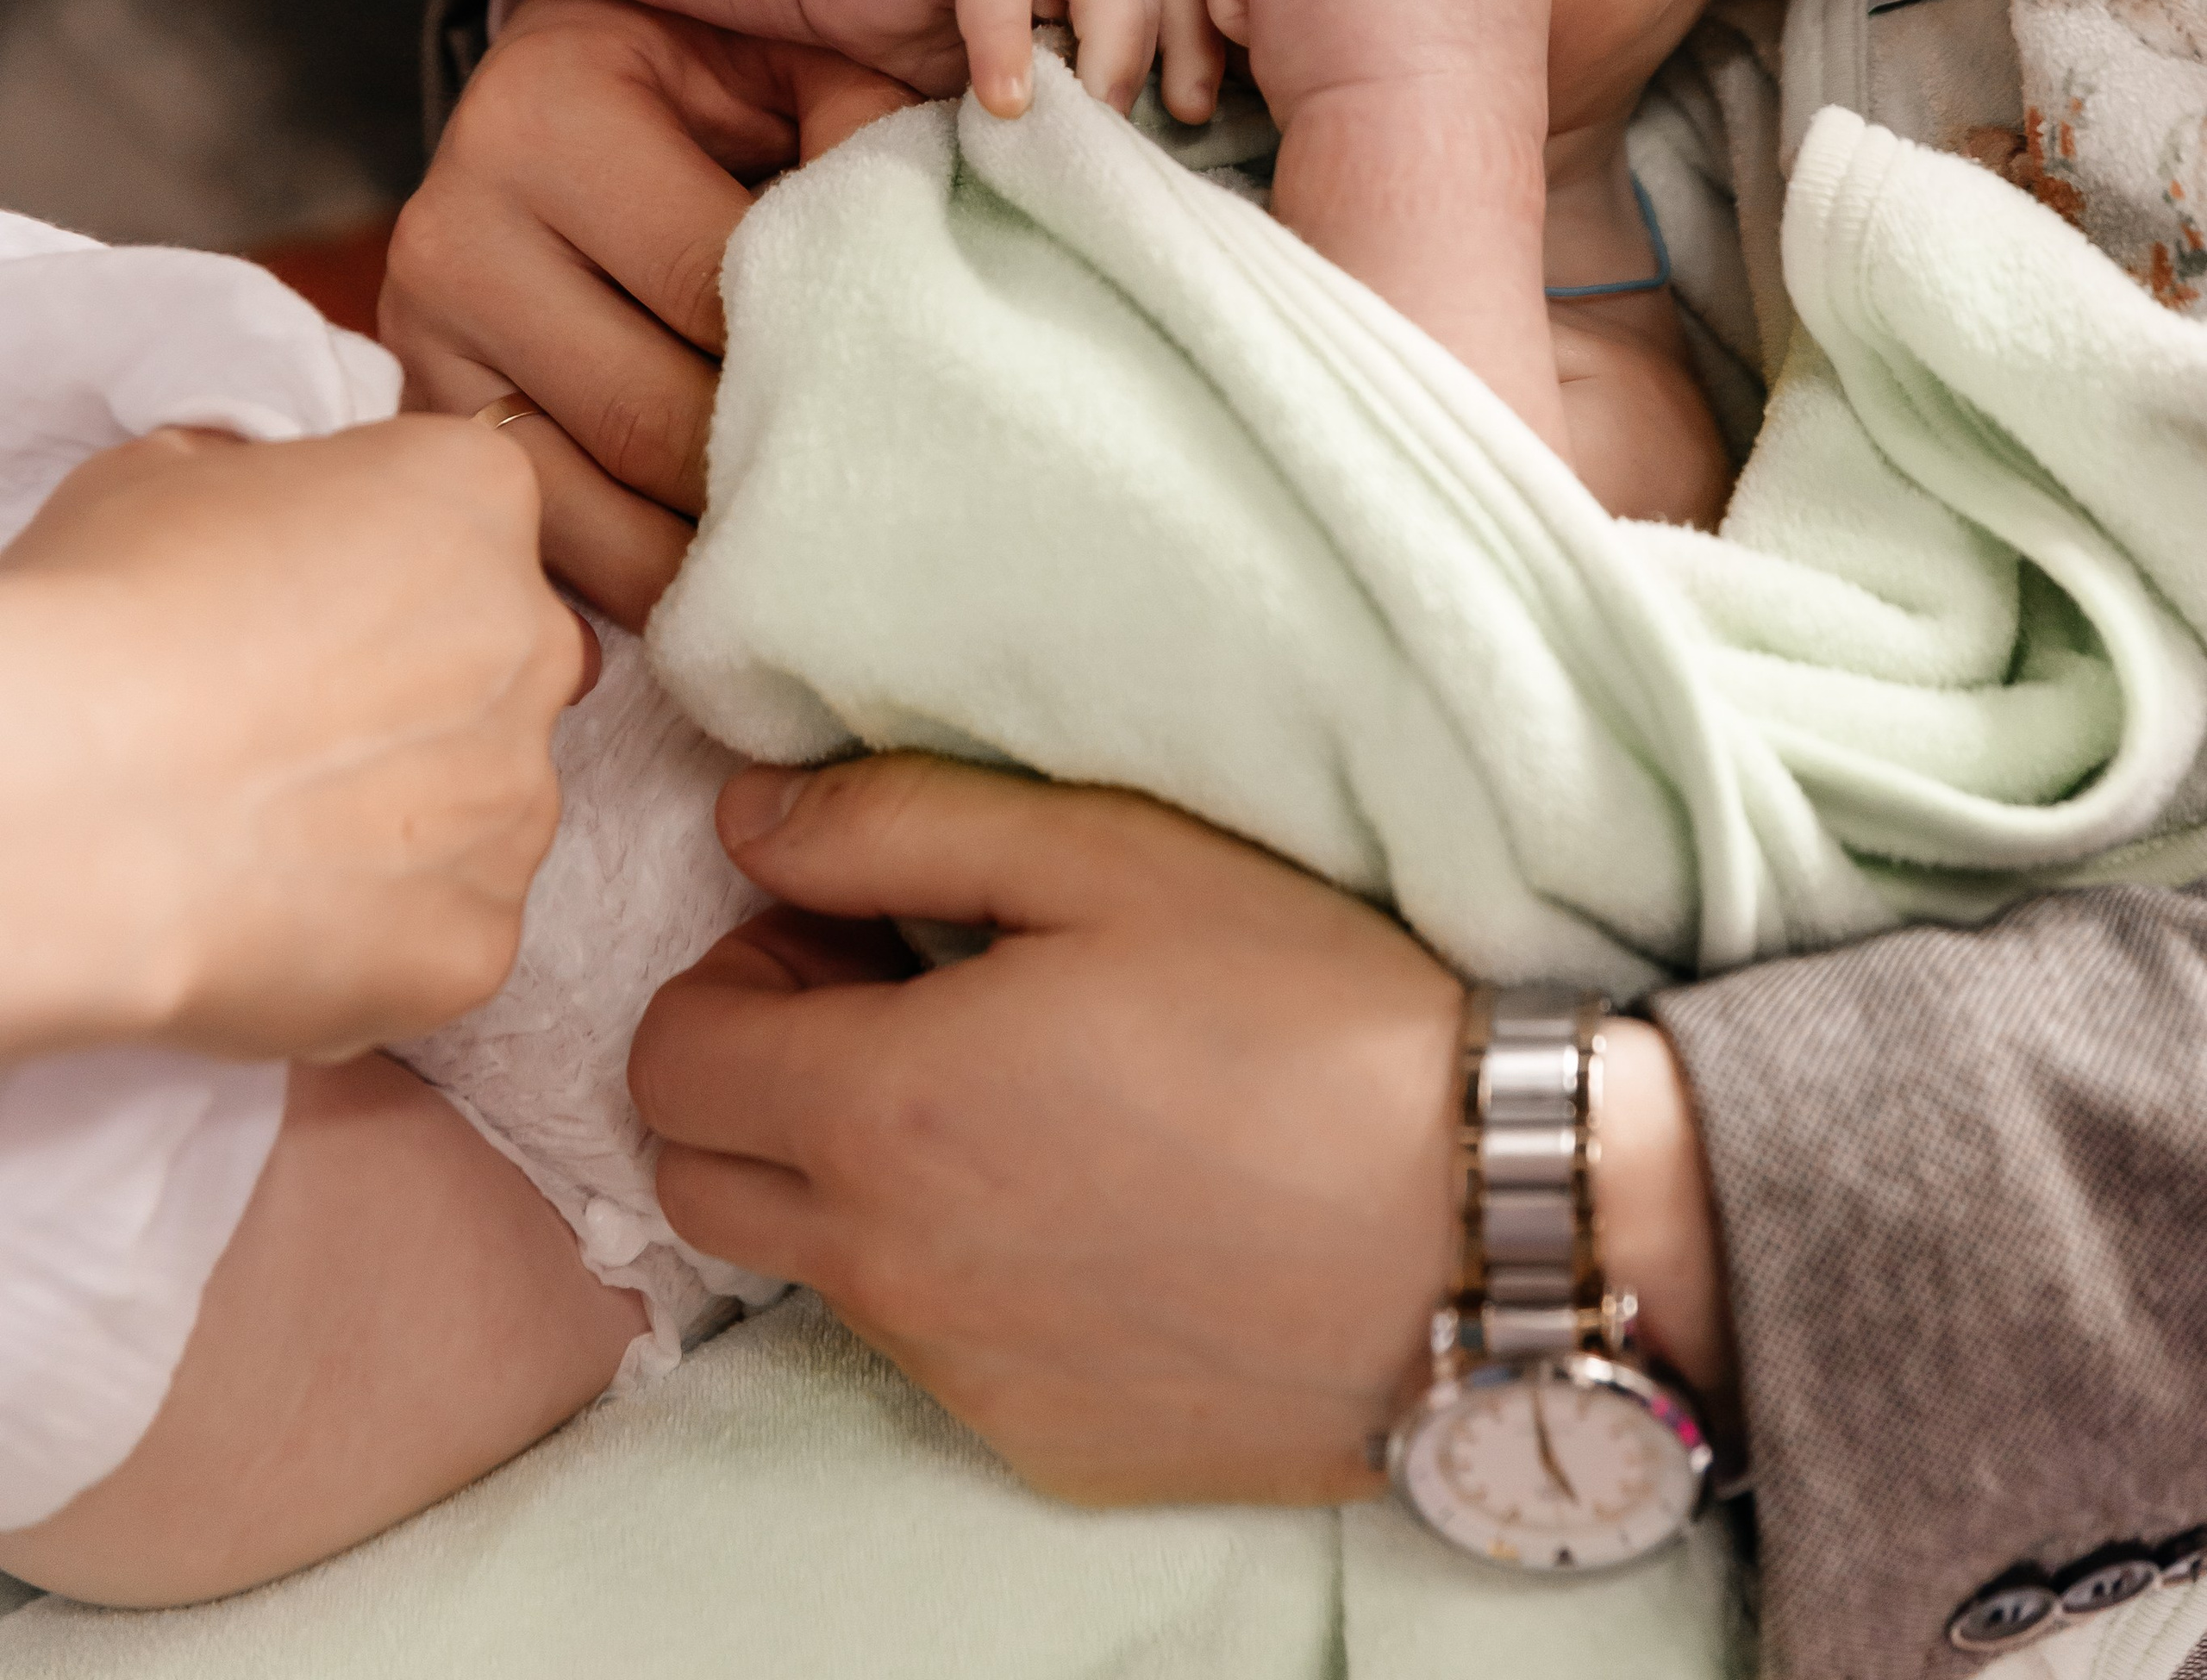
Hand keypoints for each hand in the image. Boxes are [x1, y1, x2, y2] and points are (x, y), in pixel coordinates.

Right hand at [0, 418, 585, 1063]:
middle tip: (296, 732)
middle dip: (423, 694)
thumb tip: (270, 521)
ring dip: (410, 819)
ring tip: (273, 835)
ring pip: (487, 806)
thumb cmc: (104, 616)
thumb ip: (270, 489)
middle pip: (504, 664)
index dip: (387, 570)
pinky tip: (277, 919)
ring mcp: (518, 799)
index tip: (310, 611)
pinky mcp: (481, 942)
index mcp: (475, 498)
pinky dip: (381, 935)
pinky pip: (452, 935)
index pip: (472, 521)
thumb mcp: (172, 474)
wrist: (66, 800)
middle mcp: (533, 642)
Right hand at [382, 0, 916, 624]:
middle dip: (771, 470)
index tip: (914, 400)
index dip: (818, 351)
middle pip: (645, 413)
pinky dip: (635, 574)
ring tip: (816, 567)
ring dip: (707, 552)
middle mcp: (454, 231)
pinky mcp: (422, 415)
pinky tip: (724, 582)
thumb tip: (933, 265)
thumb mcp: (801, 62)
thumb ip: (870, 137)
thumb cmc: (720, 76)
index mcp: (545, 117)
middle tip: (887, 517)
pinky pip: (540, 532)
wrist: (579, 80)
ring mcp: (420, 339)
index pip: (706, 283)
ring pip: (587, 501)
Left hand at [632, 756, 1729, 1503]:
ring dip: (853, 1171)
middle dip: (754, 1079)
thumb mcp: (1105, 853)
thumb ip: (893, 824)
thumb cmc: (1303, 1013)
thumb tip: (743, 823)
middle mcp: (892, 1268)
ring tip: (1016, 1090)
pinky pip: (932, 1348)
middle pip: (694, 1180)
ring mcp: (964, 1374)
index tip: (848, 935)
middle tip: (901, 1003)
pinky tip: (1095, 1193)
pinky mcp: (1045, 1442)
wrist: (1485, 1228)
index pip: (669, 1058)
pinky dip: (959, 1266)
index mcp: (886, 1111)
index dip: (735, 972)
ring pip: (810, 1266)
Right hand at [807, 0, 1221, 122]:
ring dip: (1105, 50)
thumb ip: (1076, 84)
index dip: (1201, 57)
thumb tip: (1133, 170)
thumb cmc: (941, 19)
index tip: (1190, 118)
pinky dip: (1005, 45)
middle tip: (1125, 134)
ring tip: (1087, 115)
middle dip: (1152, 63)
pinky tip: (1003, 100)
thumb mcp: (1027, 57)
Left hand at [1206, 0, 1551, 137]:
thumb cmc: (1445, 141)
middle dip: (1341, 4)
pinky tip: (1303, 63)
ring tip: (1348, 67)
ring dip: (1298, 17)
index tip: (1413, 71)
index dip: (1388, 13)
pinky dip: (1248, 31)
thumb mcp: (1466, 48)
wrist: (1424, 158)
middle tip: (1379, 71)